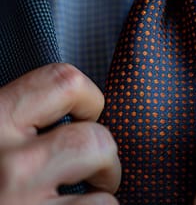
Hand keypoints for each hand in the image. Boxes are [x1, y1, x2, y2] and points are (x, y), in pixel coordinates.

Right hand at [0, 63, 120, 204]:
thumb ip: (21, 123)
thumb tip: (75, 113)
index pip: (62, 80)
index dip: (88, 97)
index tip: (86, 116)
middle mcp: (2, 158)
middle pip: (92, 132)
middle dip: (105, 147)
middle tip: (95, 164)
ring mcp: (18, 200)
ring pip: (99, 163)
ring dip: (107, 178)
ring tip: (94, 189)